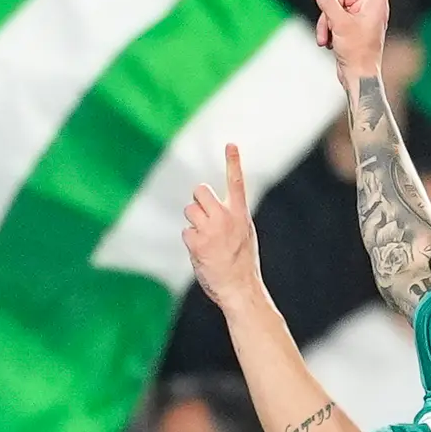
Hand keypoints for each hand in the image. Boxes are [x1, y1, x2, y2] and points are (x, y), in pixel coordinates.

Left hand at [181, 143, 265, 309]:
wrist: (240, 287)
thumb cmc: (242, 262)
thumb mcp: (244, 233)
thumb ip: (231, 216)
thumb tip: (212, 207)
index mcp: (240, 214)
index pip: (236, 182)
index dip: (233, 161)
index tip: (230, 143)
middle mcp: (225, 217)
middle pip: (200, 190)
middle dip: (198, 201)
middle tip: (206, 218)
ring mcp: (210, 229)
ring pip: (189, 210)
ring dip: (193, 222)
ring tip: (207, 239)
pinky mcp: (196, 243)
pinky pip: (186, 231)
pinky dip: (191, 241)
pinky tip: (203, 253)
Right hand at [310, 0, 396, 82]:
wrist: (357, 77)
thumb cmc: (357, 51)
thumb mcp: (339, 23)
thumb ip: (327, 2)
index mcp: (377, 2)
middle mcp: (370, 6)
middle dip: (330, 10)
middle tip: (334, 29)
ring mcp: (358, 16)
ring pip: (332, 6)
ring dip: (325, 22)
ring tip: (328, 40)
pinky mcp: (349, 26)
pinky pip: (331, 17)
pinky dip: (326, 29)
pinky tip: (328, 44)